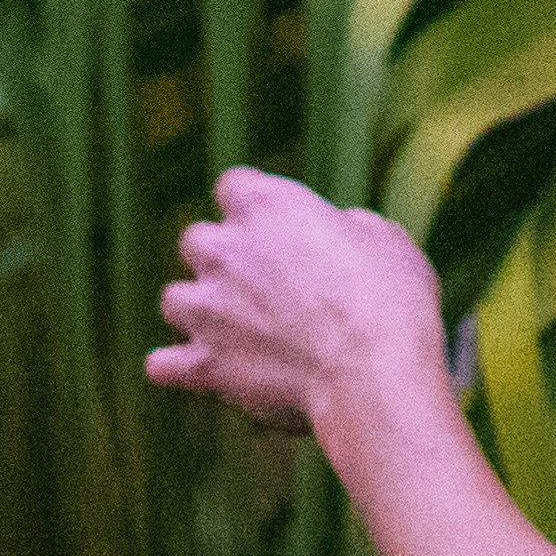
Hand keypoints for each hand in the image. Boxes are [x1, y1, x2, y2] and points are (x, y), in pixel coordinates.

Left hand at [149, 169, 450, 462]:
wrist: (373, 369)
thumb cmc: (390, 298)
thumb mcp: (385, 238)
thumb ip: (345, 227)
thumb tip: (338, 234)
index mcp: (264, 204)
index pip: (234, 185)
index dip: (256, 205)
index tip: (280, 225)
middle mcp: (222, 249)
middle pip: (196, 240)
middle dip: (221, 257)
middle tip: (262, 282)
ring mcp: (206, 308)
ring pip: (175, 299)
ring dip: (199, 309)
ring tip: (235, 328)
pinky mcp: (204, 363)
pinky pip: (164, 364)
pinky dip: (177, 367)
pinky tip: (192, 369)